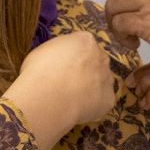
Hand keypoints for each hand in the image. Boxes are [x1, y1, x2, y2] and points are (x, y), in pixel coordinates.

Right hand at [3, 32, 116, 149]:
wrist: (48, 98)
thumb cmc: (39, 71)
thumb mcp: (42, 52)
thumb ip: (57, 54)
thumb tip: (59, 62)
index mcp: (85, 40)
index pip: (83, 44)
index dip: (73, 57)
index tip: (62, 67)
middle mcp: (101, 56)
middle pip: (96, 61)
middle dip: (86, 70)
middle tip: (69, 82)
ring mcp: (108, 78)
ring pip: (102, 81)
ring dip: (92, 87)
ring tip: (72, 98)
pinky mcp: (109, 99)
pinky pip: (102, 101)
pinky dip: (93, 106)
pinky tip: (78, 109)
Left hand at [105, 0, 149, 63]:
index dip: (140, 0)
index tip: (147, 16)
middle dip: (124, 9)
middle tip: (131, 28)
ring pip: (114, 6)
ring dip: (118, 23)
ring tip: (130, 38)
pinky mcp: (144, 19)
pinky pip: (118, 25)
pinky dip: (121, 37)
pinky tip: (135, 46)